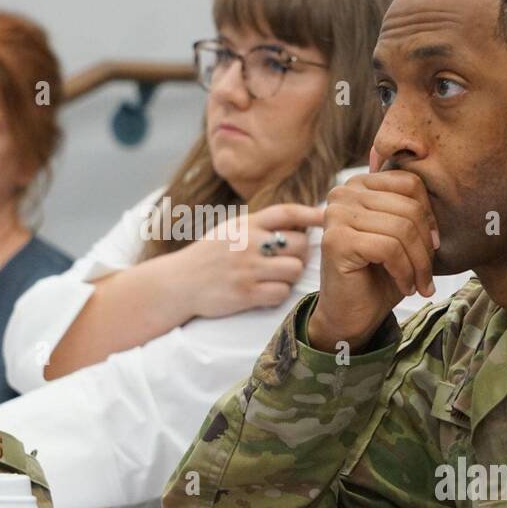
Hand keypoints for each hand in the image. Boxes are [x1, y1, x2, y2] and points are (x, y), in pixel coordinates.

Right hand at [177, 203, 324, 318]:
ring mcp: (247, 269)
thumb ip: (259, 225)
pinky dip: (278, 294)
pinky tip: (264, 292)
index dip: (311, 214)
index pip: (286, 213)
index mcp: (245, 225)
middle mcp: (247, 244)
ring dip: (290, 276)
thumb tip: (300, 223)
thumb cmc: (208, 257)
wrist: (177, 283)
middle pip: (300, 245)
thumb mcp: (229, 230)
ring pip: (294, 270)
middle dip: (301, 254)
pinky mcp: (245, 294)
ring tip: (274, 278)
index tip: (328, 215)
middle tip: (288, 261)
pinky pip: (281, 293)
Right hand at [309, 170, 438, 351]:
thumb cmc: (379, 275)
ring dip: (419, 263)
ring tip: (419, 283)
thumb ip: (413, 209)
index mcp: (359, 184)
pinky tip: (406, 287)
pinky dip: (405, 272)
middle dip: (426, 246)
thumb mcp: (402, 236)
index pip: (410, 183)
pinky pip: (389, 248)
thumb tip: (444, 195)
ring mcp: (336, 215)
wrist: (351, 314)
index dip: (429, 216)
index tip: (433, 245)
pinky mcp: (336, 241)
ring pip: (402, 229)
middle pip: (409, 207)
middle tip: (427, 273)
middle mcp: (342, 193)